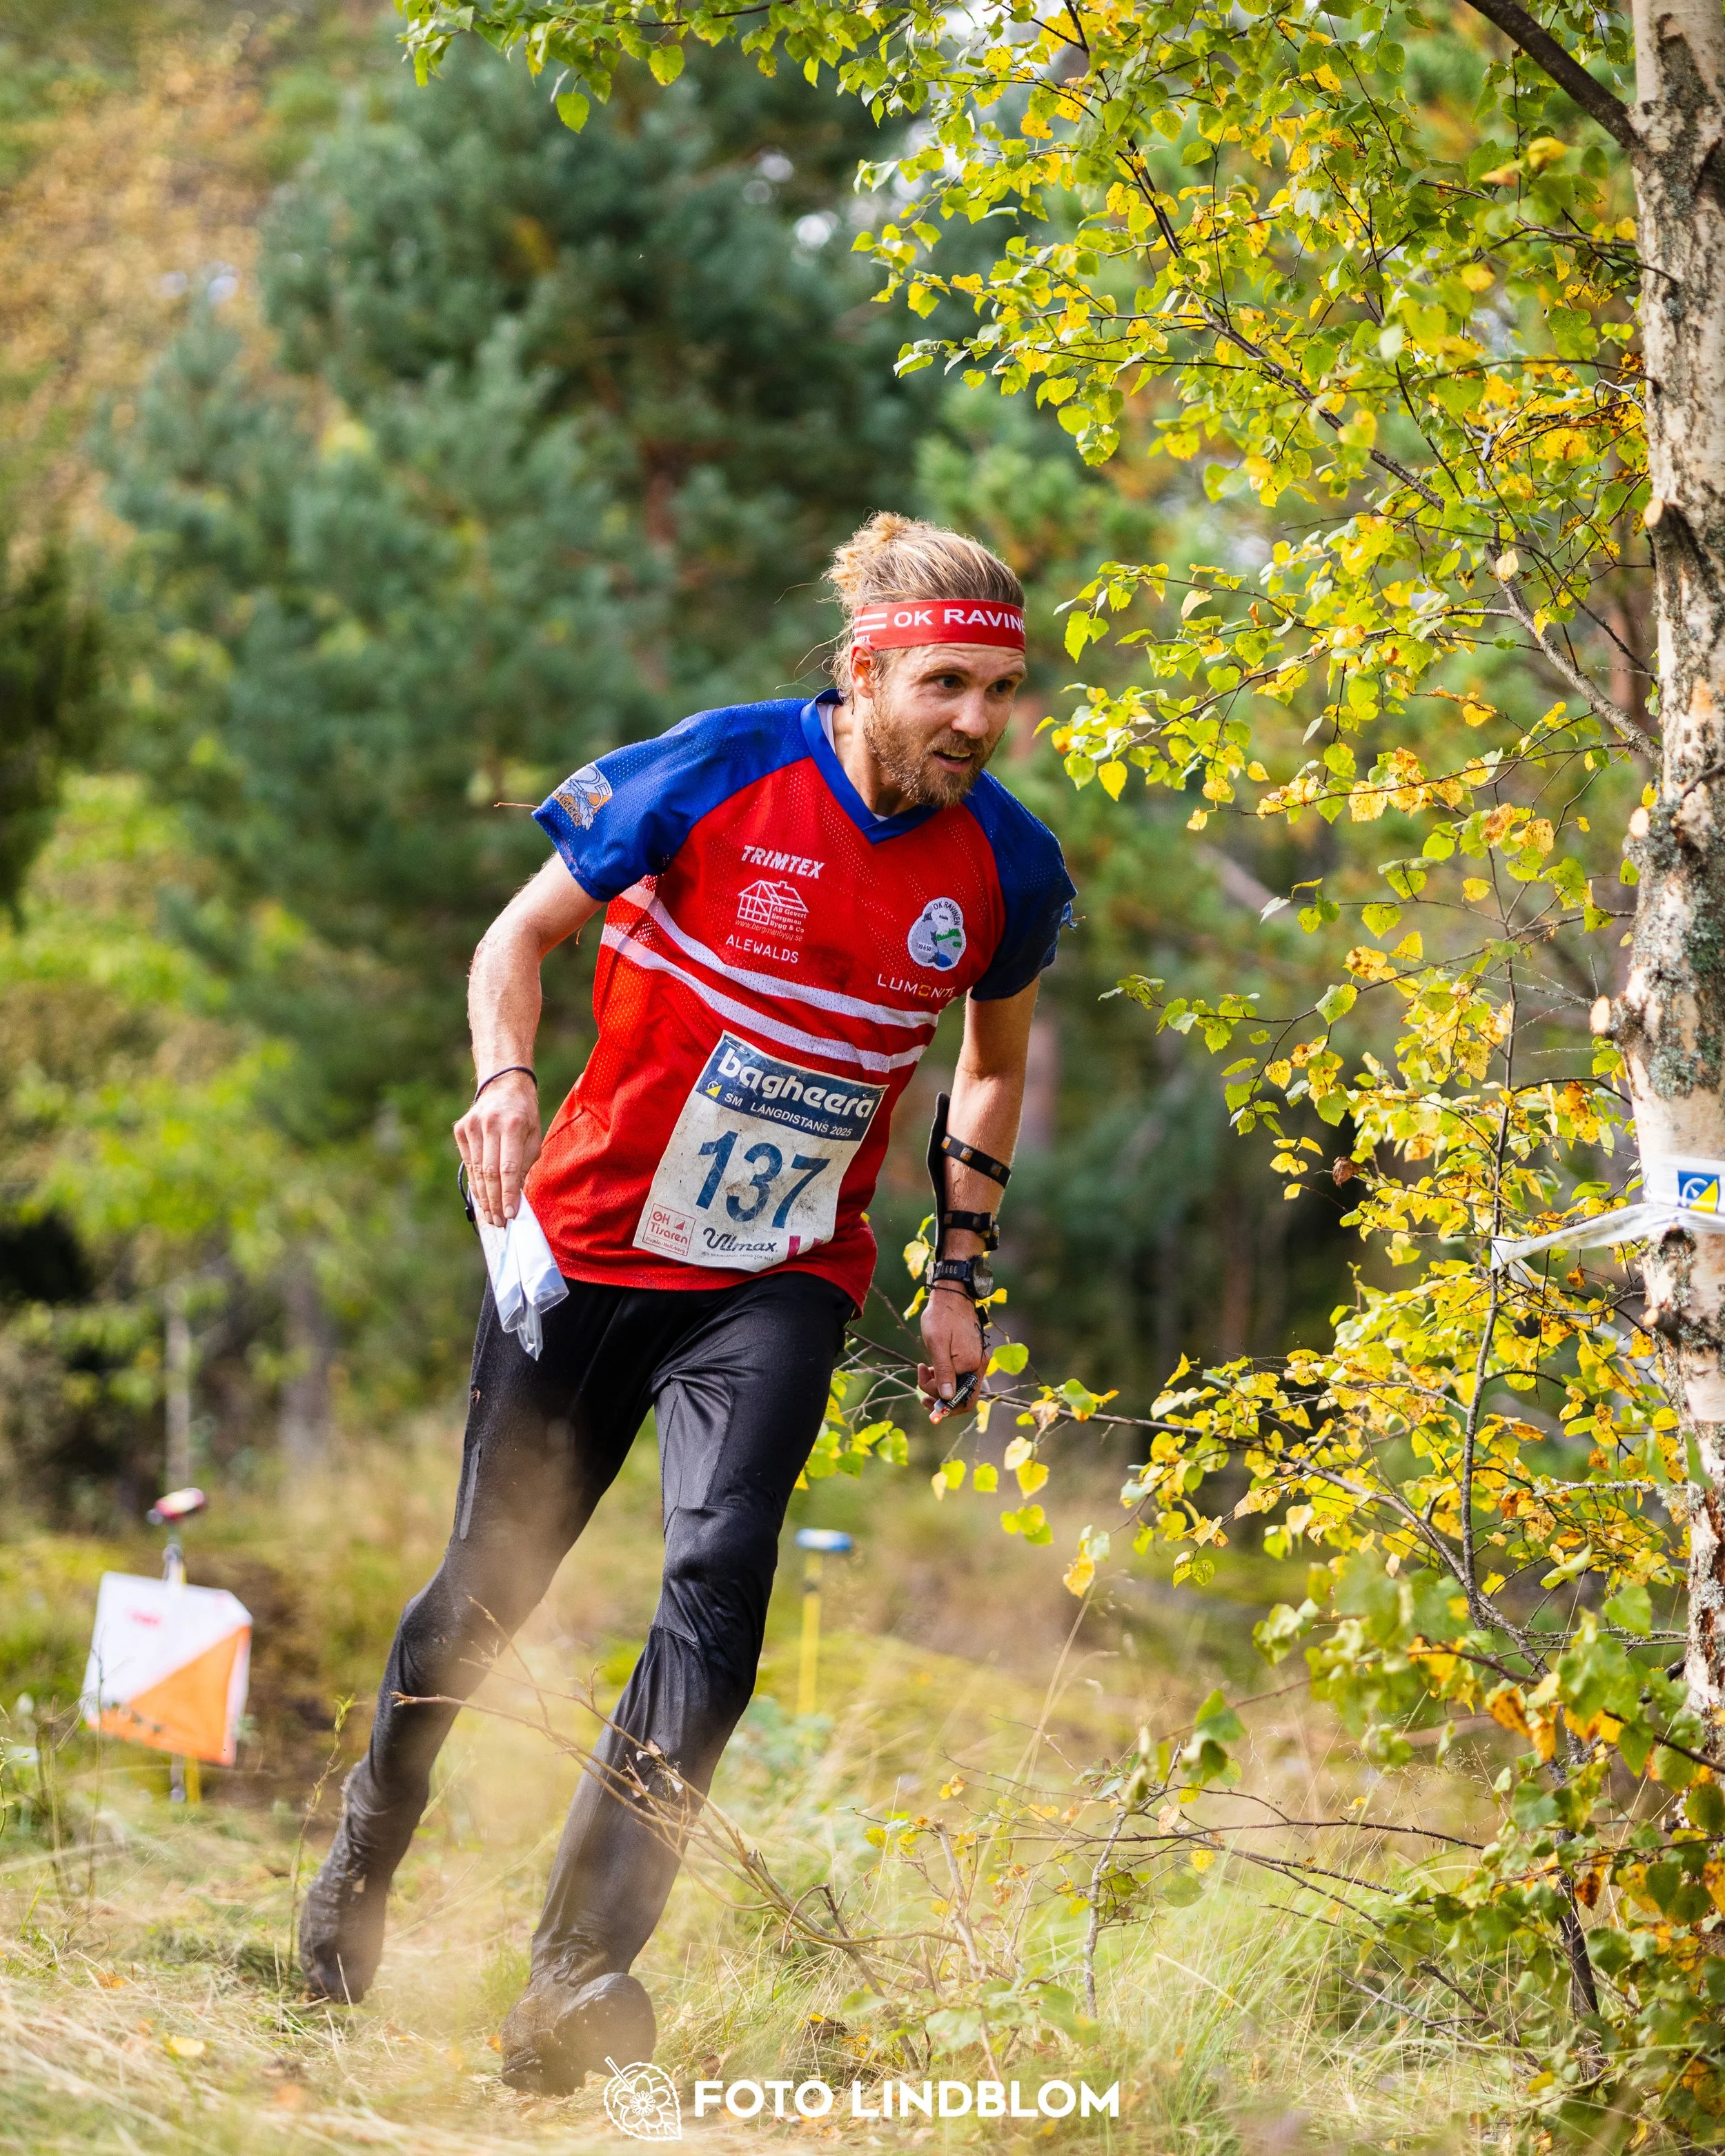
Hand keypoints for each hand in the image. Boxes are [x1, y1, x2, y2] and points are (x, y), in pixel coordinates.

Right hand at [453, 1070, 541, 1225]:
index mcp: (514, 1124)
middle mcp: (490, 1124)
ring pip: (476, 1171)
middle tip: (500, 1222)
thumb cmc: (524, 1115)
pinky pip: (469, 1163)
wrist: (503, 1085)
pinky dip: (476, 1183)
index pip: (509, 1167)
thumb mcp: (534, 1136)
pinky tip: (482, 1199)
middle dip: (495, 1201)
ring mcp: (472, 1126)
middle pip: (490, 1172)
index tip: (511, 1215)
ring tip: (490, 1217)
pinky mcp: (461, 1130)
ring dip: (484, 1197)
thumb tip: (517, 1196)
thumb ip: (526, 1164)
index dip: (508, 1194)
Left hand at [918, 1283, 984, 1414]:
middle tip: (922, 1392)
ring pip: (958, 1385)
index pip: (964, 1400)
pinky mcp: (970, 1354)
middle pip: (962, 1396)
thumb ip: (944, 1372)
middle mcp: (979, 1364)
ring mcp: (976, 1359)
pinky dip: (944, 1375)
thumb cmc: (941, 1316)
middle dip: (940, 1397)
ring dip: (939, 1385)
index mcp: (972, 1364)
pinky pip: (958, 1374)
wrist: (951, 1293)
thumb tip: (947, 1397)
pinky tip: (931, 1367)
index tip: (929, 1407)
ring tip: (924, 1370)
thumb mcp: (937, 1344)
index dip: (947, 1409)